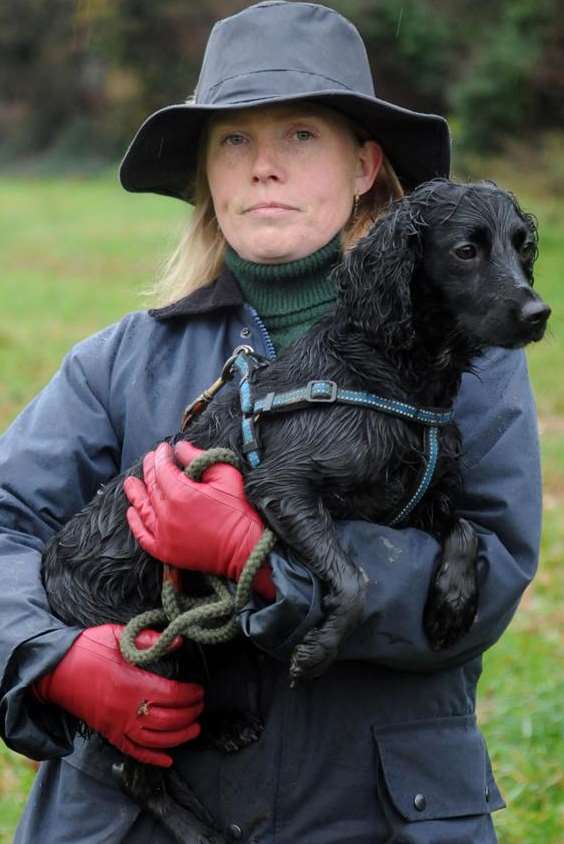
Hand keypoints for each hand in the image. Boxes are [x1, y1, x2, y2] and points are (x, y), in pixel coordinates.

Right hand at [33, 624, 203, 766]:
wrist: (55, 670)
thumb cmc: (87, 648)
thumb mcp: (117, 635)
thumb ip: (148, 639)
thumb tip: (178, 641)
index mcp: (133, 684)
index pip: (172, 696)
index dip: (190, 695)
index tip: (199, 690)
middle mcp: (127, 709)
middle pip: (168, 721)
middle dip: (190, 716)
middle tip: (200, 708)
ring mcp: (117, 724)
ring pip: (155, 740)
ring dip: (179, 738)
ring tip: (194, 730)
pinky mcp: (108, 732)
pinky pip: (132, 751)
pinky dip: (152, 758)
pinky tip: (167, 759)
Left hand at [123, 442, 274, 600]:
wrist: (246, 547)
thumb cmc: (238, 510)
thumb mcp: (225, 474)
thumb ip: (199, 457)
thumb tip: (179, 447)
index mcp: (180, 493)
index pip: (162, 468)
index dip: (161, 455)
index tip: (164, 447)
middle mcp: (166, 514)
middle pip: (151, 486)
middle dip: (150, 469)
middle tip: (150, 458)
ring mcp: (163, 534)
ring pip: (142, 509)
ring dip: (135, 493)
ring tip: (130, 482)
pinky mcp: (165, 551)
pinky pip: (142, 536)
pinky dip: (135, 523)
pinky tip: (132, 512)